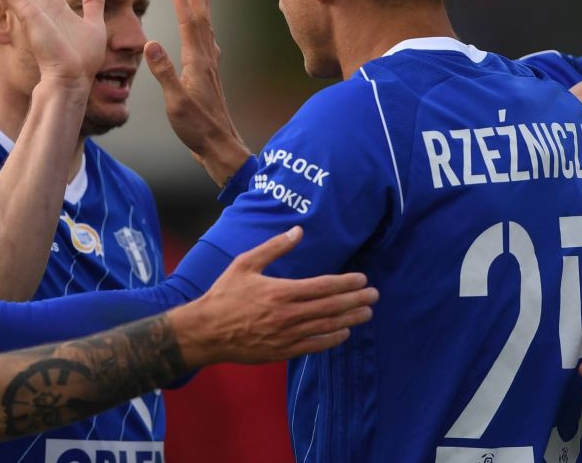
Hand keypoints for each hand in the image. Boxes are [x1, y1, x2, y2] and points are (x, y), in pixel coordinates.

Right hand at [146, 0, 251, 185]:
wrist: (220, 147)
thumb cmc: (197, 127)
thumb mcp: (175, 101)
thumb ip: (164, 72)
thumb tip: (151, 44)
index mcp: (196, 62)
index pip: (188, 22)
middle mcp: (206, 59)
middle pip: (202, 17)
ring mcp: (210, 67)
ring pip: (207, 27)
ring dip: (205, 4)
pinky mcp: (209, 77)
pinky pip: (208, 41)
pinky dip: (206, 27)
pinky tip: (207, 30)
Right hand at [173, 226, 376, 365]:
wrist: (207, 331)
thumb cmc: (224, 294)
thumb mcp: (245, 264)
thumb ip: (274, 247)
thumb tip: (298, 231)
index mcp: (281, 291)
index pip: (324, 286)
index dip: (346, 282)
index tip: (362, 279)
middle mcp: (288, 314)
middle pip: (331, 306)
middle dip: (356, 299)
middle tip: (375, 295)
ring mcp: (287, 335)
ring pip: (327, 326)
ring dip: (350, 319)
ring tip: (367, 313)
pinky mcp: (282, 351)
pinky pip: (314, 345)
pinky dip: (332, 339)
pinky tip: (344, 333)